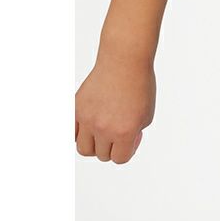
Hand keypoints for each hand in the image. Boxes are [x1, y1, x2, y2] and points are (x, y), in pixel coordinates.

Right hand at [75, 48, 155, 163]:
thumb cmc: (139, 86)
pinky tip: (91, 124)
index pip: (120, 159)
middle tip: (119, 129)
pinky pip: (72, 133)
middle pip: (101, 155)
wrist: (124, 61)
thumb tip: (119, 146)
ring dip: (94, 145)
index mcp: (124, 132)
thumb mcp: (146, 115)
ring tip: (103, 131)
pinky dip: (80, 134)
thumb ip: (133, 135)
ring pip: (83, 149)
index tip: (132, 135)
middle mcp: (103, 128)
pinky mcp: (76, 109)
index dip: (128, 150)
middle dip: (112, 147)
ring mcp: (87, 119)